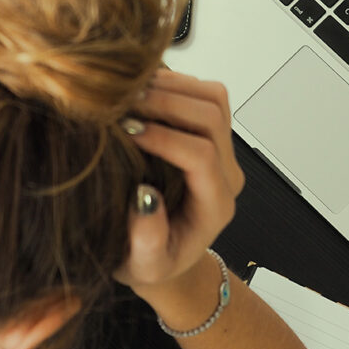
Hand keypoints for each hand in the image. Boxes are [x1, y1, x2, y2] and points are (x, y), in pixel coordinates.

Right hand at [115, 70, 243, 290]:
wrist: (164, 254)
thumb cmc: (151, 262)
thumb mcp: (143, 265)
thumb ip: (147, 241)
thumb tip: (144, 198)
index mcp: (215, 205)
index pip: (202, 156)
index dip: (165, 138)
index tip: (126, 131)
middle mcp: (225, 173)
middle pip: (212, 117)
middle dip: (166, 103)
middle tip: (122, 103)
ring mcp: (221, 150)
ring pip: (213, 97)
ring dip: (171, 87)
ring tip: (128, 93)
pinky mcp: (210, 133)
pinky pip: (203, 93)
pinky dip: (172, 83)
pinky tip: (138, 91)